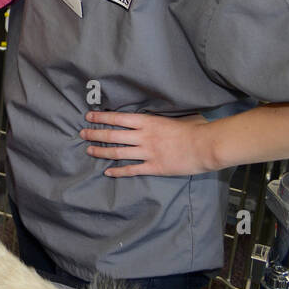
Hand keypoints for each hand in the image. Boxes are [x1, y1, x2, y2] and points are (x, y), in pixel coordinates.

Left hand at [81, 111, 214, 176]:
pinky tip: (107, 172)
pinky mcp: (154, 167)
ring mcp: (147, 153)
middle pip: (113, 135)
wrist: (206, 146)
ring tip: (89, 150)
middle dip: (95, 134)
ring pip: (117, 152)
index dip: (101, 118)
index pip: (118, 118)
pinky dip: (118, 171)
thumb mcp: (170, 118)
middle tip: (82, 133)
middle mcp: (143, 137)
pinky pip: (131, 170)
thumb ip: (155, 120)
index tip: (89, 117)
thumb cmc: (194, 129)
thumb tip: (144, 119)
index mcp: (148, 122)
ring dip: (101, 151)